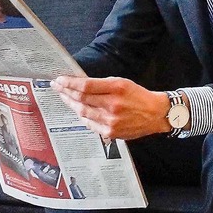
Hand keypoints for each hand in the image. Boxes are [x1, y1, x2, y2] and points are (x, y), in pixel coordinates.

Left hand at [54, 76, 169, 140]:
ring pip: (83, 112)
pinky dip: (82, 116)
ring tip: (64, 98)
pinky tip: (78, 111)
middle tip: (57, 87)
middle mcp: (113, 105)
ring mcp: (111, 120)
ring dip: (71, 104)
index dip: (70, 83)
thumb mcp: (123, 82)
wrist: (156, 114)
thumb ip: (102, 84)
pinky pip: (89, 124)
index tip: (60, 80)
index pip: (86, 86)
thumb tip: (80, 84)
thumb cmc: (139, 96)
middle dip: (66, 92)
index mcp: (117, 88)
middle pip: (81, 99)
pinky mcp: (110, 132)